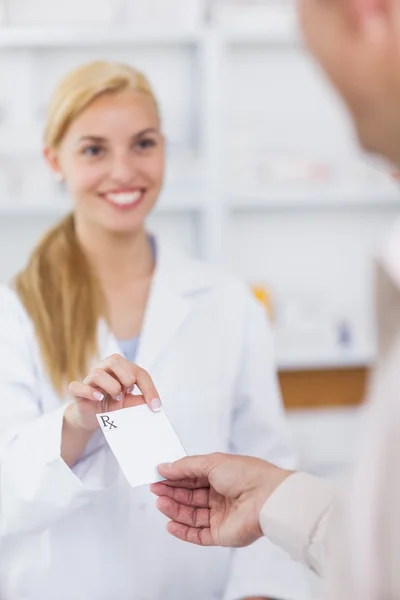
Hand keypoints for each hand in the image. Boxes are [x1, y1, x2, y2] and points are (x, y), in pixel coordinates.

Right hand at [66, 354, 160, 431]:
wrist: (92, 417)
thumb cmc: (112, 405)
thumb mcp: (129, 404)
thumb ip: (140, 401)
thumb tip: (153, 405)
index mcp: (121, 370)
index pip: (138, 371)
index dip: (148, 388)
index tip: (155, 406)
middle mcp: (104, 369)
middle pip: (114, 360)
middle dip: (127, 376)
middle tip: (129, 391)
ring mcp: (89, 379)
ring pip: (97, 373)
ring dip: (111, 386)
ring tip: (116, 397)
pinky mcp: (77, 392)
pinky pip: (77, 386)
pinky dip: (89, 392)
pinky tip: (98, 398)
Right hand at [151, 453, 292, 547]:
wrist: (266, 498)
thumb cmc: (245, 475)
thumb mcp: (211, 462)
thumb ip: (186, 466)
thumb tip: (164, 467)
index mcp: (221, 476)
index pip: (193, 477)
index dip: (175, 477)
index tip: (158, 475)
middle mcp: (220, 496)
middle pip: (190, 496)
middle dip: (172, 492)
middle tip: (155, 488)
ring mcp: (221, 516)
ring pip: (191, 515)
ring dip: (174, 509)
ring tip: (160, 502)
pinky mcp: (221, 534)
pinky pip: (197, 535)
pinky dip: (182, 531)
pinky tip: (170, 523)